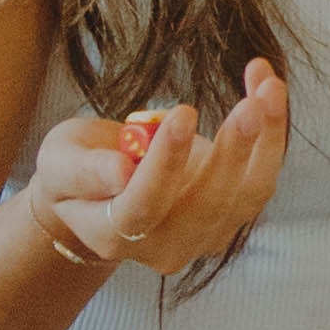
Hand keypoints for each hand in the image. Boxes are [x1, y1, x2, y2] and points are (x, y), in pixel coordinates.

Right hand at [27, 67, 289, 285]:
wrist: (103, 193)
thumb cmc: (75, 170)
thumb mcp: (58, 162)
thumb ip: (84, 171)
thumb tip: (121, 172)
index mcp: (113, 235)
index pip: (144, 206)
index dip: (166, 162)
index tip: (184, 112)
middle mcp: (166, 246)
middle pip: (208, 205)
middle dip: (233, 152)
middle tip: (249, 104)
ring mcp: (205, 234)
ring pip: (248, 193)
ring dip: (266, 138)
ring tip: (268, 85)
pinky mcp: (232, 213)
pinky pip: (262, 176)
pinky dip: (272, 131)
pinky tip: (265, 84)